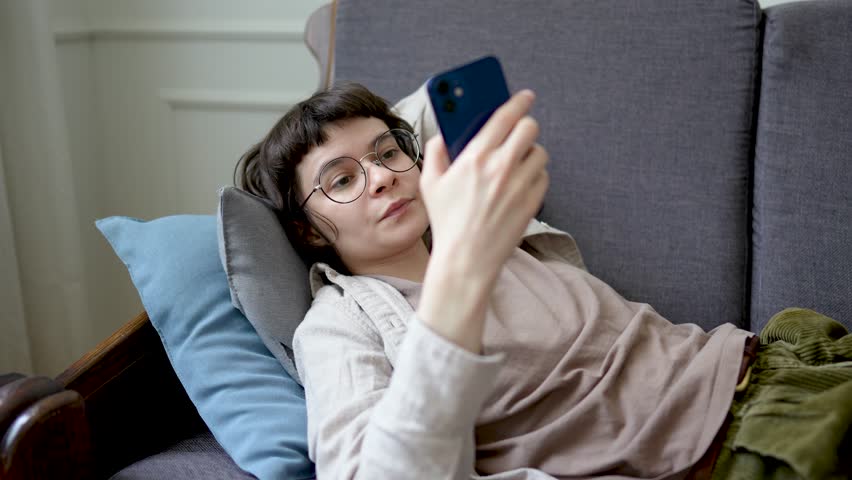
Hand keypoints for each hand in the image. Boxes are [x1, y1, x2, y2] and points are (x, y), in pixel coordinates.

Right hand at [419, 89, 548, 282]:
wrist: (467, 259)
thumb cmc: (446, 222)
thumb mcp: (430, 184)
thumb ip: (435, 153)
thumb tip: (442, 136)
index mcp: (475, 157)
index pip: (504, 116)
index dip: (518, 101)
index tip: (524, 96)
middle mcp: (501, 167)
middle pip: (529, 129)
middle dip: (526, 125)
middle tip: (520, 129)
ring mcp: (519, 185)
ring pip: (539, 153)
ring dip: (530, 152)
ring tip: (517, 160)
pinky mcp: (531, 202)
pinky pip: (543, 176)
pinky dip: (534, 175)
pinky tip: (520, 181)